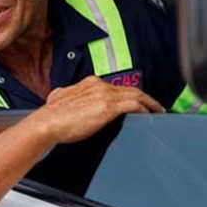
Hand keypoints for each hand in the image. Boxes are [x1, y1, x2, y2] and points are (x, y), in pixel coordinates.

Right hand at [31, 76, 163, 144]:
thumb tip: (64, 96)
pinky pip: (134, 105)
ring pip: (136, 95)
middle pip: (129, 89)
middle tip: (154, 106)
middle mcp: (99, 85)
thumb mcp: (59, 98)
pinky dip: (145, 109)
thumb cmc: (51, 116)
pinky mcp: (109, 107)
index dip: (128, 95)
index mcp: (89, 83)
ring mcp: (105, 95)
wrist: (47, 122)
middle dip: (144, 97)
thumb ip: (67, 95)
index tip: (134, 102)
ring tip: (158, 110)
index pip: (115, 87)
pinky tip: (150, 116)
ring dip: (149, 103)